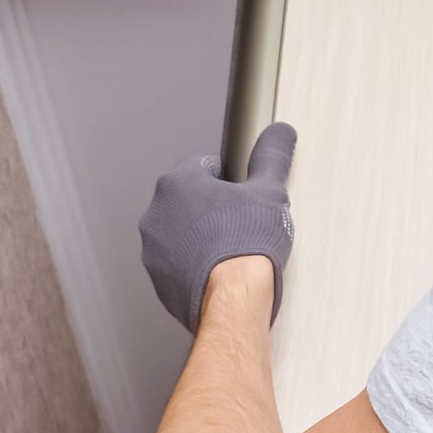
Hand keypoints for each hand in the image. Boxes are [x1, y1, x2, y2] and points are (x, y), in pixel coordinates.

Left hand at [141, 124, 296, 331]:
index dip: (231, 178)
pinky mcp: (157, 278)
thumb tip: (279, 134)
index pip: (204, 165)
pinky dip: (194, 262)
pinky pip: (177, 261)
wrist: (234, 299)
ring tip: (231, 248)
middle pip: (190, 199)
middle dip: (214, 208)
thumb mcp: (269, 191)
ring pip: (182, 231)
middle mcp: (156, 213)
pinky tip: (220, 270)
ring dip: (202, 235)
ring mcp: (153, 249)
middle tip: (242, 222)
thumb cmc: (246, 246)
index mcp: (177, 183)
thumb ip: (271, 157)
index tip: (244, 194)